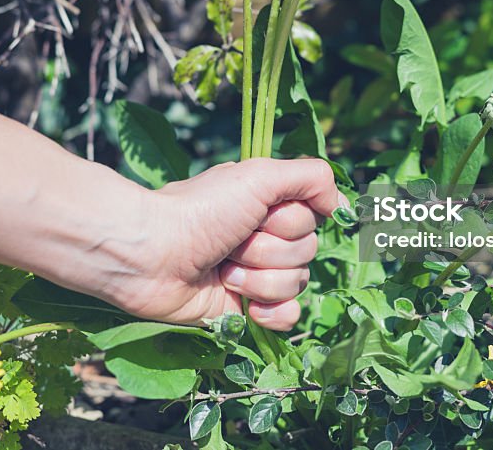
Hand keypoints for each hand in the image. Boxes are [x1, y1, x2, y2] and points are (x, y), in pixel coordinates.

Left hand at [54, 158, 341, 330]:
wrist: (152, 255)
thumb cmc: (201, 210)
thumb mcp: (259, 175)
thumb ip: (311, 177)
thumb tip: (340, 206)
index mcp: (268, 204)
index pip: (313, 219)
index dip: (290, 221)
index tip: (261, 214)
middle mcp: (264, 237)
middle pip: (307, 252)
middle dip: (269, 250)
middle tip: (232, 243)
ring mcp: (255, 275)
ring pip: (296, 284)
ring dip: (259, 278)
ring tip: (223, 270)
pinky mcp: (244, 309)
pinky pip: (288, 316)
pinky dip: (270, 312)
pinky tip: (245, 305)